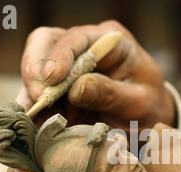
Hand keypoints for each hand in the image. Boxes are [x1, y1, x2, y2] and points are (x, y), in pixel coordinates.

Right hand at [19, 20, 174, 130]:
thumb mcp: (139, 103)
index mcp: (110, 41)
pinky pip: (39, 96)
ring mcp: (69, 69)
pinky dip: (33, 111)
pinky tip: (33, 125)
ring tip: (30, 117)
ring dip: (30, 94)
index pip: (78, 37)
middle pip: (46, 43)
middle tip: (37, 97)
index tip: (53, 79)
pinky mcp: (60, 91)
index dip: (61, 55)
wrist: (148, 124)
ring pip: (36, 70)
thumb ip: (111, 94)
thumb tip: (77, 88)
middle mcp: (85, 48)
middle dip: (36, 69)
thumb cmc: (149, 107)